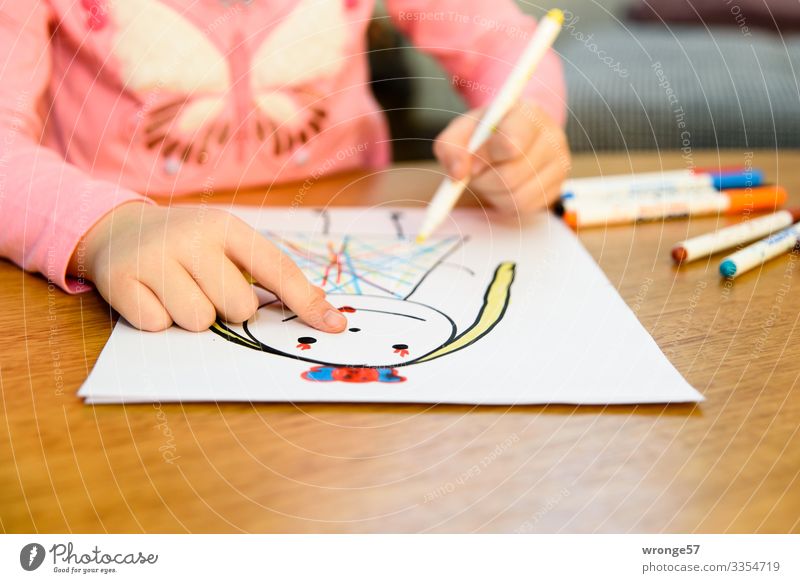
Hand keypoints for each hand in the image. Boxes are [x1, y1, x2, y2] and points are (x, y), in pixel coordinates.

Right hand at [68, 202, 347, 332]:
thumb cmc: (189, 245)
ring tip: (176, 290)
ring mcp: (153, 257)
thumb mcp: (229, 245)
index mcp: (226, 226)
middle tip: (206, 287)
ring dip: (192, 317)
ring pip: (199, 321)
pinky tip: (151, 296)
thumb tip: (324, 311)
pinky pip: (158, 326)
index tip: (335, 327)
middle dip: (227, 309)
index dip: (307, 302)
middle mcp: (192, 236)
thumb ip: (272, 275)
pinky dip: (157, 319)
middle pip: (238, 307)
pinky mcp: (119, 280)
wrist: (117, 229)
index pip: (277, 269)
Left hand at [433, 101, 570, 213]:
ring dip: (493, 193)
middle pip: (510, 175)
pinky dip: (505, 202)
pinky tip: (502, 188)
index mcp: (528, 114)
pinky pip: (524, 207)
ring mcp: (558, 163)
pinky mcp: (557, 187)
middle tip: (477, 173)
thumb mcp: (462, 131)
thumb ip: (451, 146)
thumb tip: (458, 173)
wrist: (511, 138)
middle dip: (485, 180)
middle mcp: (551, 136)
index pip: (510, 144)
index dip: (484, 159)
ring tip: (489, 177)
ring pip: (517, 195)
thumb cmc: (485, 134)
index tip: (473, 162)